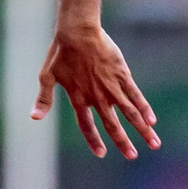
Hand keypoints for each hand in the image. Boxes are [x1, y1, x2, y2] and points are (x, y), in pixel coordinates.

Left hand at [32, 24, 158, 158]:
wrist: (78, 32)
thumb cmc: (60, 53)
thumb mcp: (46, 76)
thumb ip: (43, 99)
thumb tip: (34, 118)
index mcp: (78, 98)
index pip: (86, 125)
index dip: (93, 140)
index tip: (101, 153)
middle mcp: (97, 97)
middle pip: (113, 125)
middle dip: (123, 142)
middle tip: (132, 156)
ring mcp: (111, 87)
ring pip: (130, 113)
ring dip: (142, 130)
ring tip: (153, 144)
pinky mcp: (122, 75)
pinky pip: (136, 95)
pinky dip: (145, 109)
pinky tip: (152, 121)